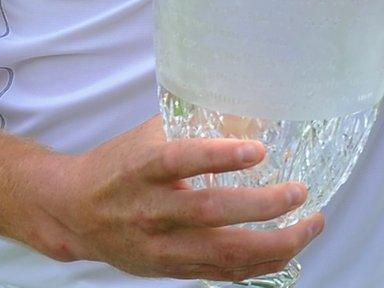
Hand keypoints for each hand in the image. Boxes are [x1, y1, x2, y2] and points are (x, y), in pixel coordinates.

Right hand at [38, 117, 322, 281]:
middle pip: (208, 213)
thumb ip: (195, 126)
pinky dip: (260, 263)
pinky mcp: (170, 269)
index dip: (219, 156)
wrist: (72, 212)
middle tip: (299, 191)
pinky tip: (289, 248)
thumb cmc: (117, 167)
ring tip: (310, 224)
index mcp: (140, 169)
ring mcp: (160, 246)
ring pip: (222, 253)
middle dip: (262, 206)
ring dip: (274, 242)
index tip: (258, 149)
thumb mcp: (147, 136)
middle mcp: (149, 210)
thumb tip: (253, 111)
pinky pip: (222, 273)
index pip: (179, 160)